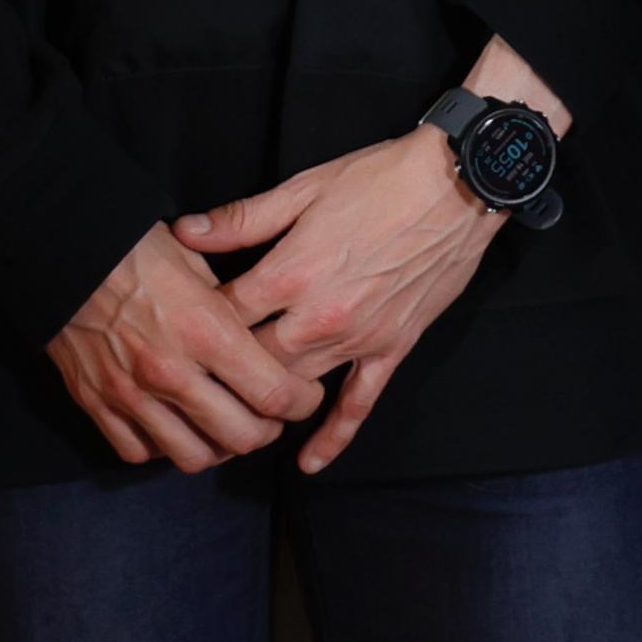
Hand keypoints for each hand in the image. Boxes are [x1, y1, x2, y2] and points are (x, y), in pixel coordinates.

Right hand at [51, 223, 326, 471]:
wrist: (63, 250)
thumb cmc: (136, 248)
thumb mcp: (198, 264)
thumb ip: (231, 310)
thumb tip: (260, 339)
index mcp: (205, 331)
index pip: (274, 394)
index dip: (302, 402)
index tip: (304, 395)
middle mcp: (171, 371)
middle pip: (241, 437)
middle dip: (267, 431)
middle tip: (270, 415)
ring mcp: (130, 394)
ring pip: (193, 457)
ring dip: (218, 447)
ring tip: (224, 426)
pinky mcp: (96, 403)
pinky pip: (140, 451)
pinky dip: (163, 446)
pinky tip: (174, 425)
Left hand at [171, 39, 567, 474]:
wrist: (460, 185)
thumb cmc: (381, 178)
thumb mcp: (304, 187)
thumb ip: (243, 218)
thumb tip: (186, 232)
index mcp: (291, 272)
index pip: (224, 316)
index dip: (197, 322)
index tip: (181, 325)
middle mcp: (319, 315)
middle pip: (252, 361)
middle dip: (221, 372)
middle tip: (197, 378)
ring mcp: (358, 338)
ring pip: (296, 386)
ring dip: (264, 402)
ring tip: (231, 416)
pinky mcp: (392, 348)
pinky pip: (358, 404)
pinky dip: (332, 437)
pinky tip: (309, 462)